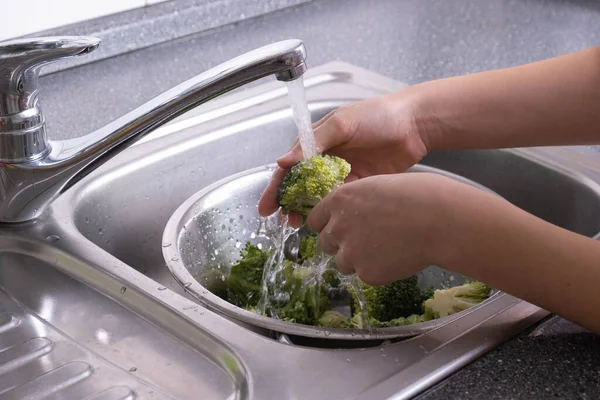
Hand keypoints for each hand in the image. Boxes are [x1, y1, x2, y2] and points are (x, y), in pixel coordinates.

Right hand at [257, 91, 434, 218]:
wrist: (415, 125)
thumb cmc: (377, 116)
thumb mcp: (342, 123)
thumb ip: (314, 142)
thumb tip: (283, 161)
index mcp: (317, 142)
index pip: (289, 166)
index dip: (276, 186)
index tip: (267, 206)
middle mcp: (326, 159)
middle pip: (301, 185)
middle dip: (289, 203)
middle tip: (284, 221)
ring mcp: (342, 173)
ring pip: (318, 196)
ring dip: (307, 210)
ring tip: (299, 225)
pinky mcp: (359, 185)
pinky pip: (340, 201)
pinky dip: (330, 210)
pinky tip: (324, 220)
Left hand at [305, 172, 491, 285]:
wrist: (439, 219)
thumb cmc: (417, 195)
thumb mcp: (376, 186)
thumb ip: (356, 202)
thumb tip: (351, 213)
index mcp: (338, 200)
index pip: (315, 220)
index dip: (327, 224)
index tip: (338, 227)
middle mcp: (337, 227)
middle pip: (324, 243)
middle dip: (340, 243)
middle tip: (365, 240)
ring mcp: (350, 252)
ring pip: (343, 263)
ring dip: (357, 259)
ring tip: (385, 248)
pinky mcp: (367, 273)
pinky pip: (365, 275)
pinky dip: (378, 270)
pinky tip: (397, 257)